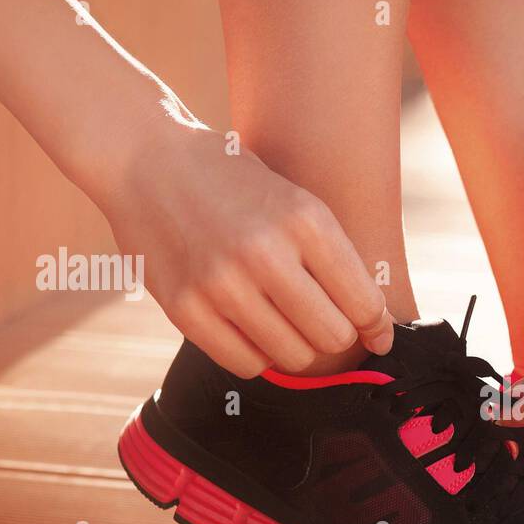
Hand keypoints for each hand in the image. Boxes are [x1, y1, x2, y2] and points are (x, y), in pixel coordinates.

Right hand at [97, 124, 393, 376]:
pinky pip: (246, 364)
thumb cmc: (235, 183)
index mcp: (305, 220)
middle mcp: (265, 253)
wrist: (146, 158)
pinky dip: (256, 353)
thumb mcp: (297, 201)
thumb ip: (336, 259)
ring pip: (293, 357)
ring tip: (282, 318)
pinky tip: (250, 326)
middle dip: (335, 333)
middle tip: (320, 318)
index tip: (375, 332)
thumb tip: (378, 330)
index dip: (376, 325)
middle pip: (333, 336)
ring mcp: (221, 284)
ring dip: (295, 345)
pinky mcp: (185, 309)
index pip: (365, 304)